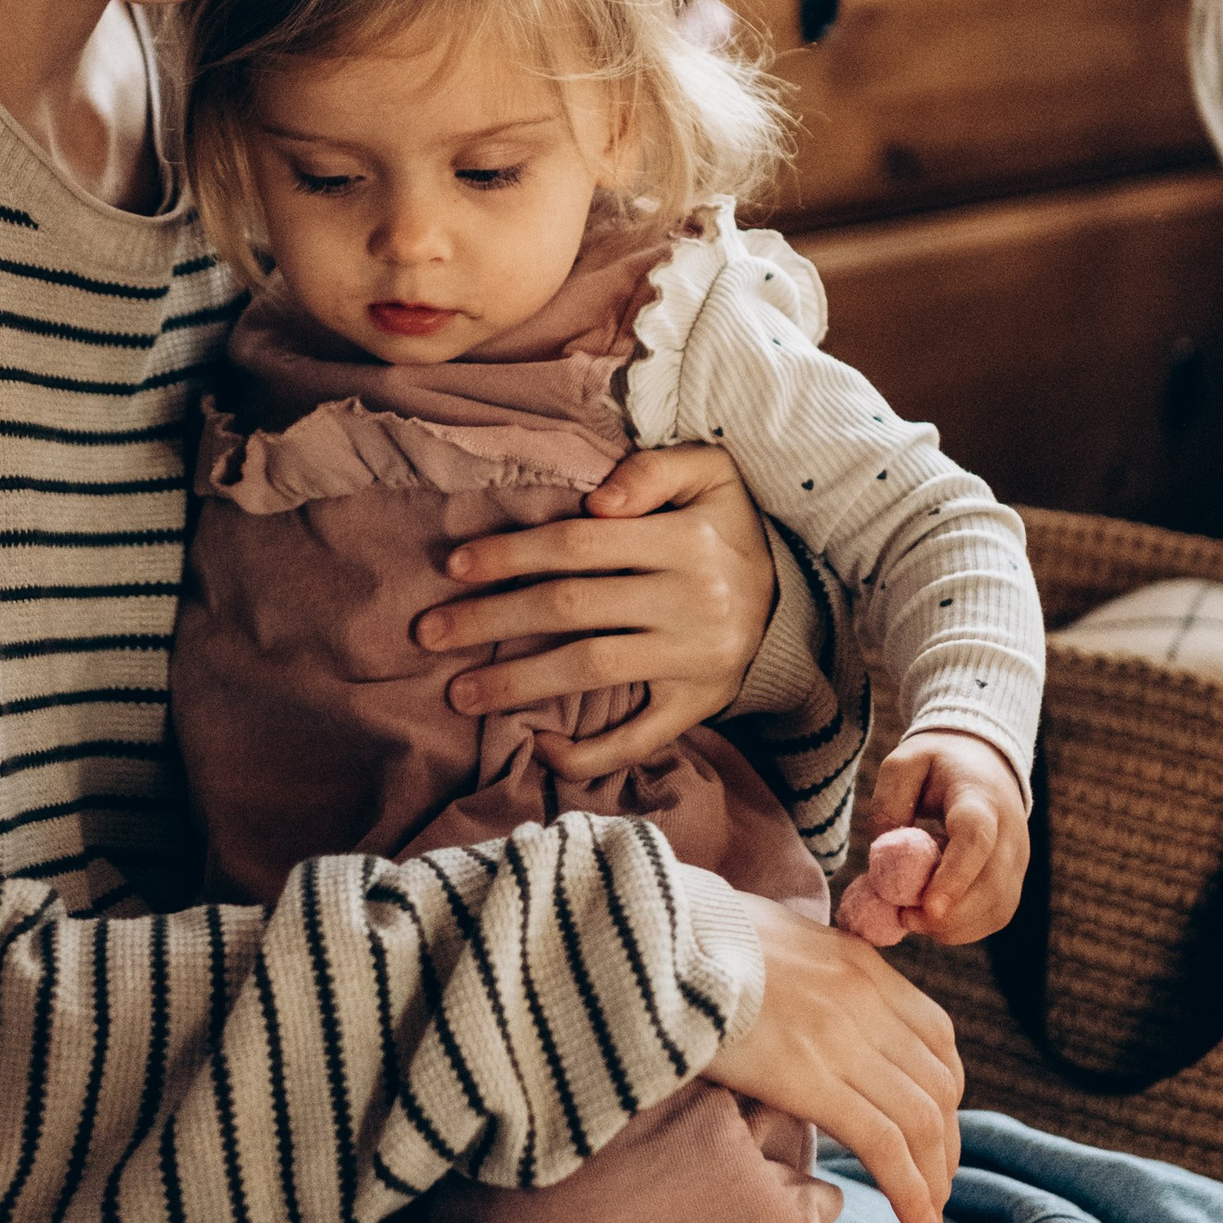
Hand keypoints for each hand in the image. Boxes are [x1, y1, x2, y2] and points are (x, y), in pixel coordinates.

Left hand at [411, 444, 775, 783]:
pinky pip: (639, 737)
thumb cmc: (728, 528)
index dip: (513, 554)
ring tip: (459, 693)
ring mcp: (696, 660)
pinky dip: (589, 752)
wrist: (793, 599)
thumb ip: (654, 471)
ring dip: (518, 685)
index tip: (454, 566)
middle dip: (492, 621)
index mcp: (688, 540)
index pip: (581, 544)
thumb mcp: (710, 474)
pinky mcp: (699, 705)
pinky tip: (538, 746)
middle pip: (572, 608)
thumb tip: (597, 498)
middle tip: (428, 633)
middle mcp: (693, 601)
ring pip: (592, 670)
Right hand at [701, 887, 962, 1222]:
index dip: (945, 1093)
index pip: (937, 1036)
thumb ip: (805, 975)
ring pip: (919, 1119)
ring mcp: (840, 1036)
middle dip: (943, 1143)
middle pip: (936, 1084)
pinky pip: (882, 1142)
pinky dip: (910, 1188)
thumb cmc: (691, 940)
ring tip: (926, 1217)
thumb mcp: (771, 939)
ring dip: (933, 1176)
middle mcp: (863, 998)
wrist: (651, 937)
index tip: (934, 1130)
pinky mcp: (808, 1076)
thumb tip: (798, 1007)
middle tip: (935, 1185)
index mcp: (857, 963)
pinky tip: (916, 1222)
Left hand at [866, 731, 1029, 945]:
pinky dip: (964, 928)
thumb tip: (885, 853)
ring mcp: (1018, 859)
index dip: (955, 876)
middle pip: (992, 886)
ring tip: (912, 917)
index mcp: (979, 797)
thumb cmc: (938, 764)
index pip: (976, 840)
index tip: (927, 907)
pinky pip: (996, 916)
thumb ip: (889, 801)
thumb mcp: (904, 763)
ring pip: (998, 909)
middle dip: (948, 915)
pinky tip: (933, 919)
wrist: (984, 762)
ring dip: (954, 926)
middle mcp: (1009, 832)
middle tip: (903, 917)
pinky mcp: (1014, 879)